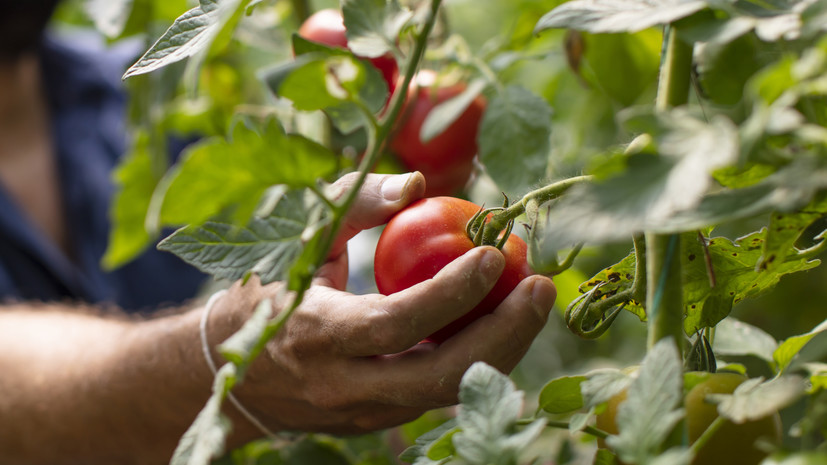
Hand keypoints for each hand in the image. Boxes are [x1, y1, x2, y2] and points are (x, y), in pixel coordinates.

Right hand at [213, 172, 556, 436]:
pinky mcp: (377, 422)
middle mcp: (341, 385)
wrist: (228, 370)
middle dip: (504, 335)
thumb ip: (355, 204)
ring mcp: (362, 412)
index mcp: (315, 335)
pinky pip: (437, 395)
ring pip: (447, 394)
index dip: (451, 292)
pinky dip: (475, 361)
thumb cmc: (268, 289)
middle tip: (541, 288)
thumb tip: (418, 184)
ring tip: (532, 302)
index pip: (395, 323)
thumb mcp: (299, 236)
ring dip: (501, 350)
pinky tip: (497, 323)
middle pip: (438, 376)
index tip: (495, 253)